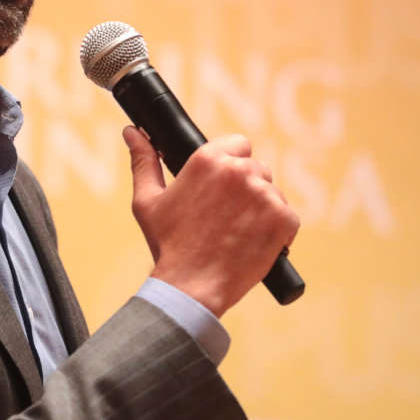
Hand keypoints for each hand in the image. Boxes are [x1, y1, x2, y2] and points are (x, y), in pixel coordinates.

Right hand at [123, 125, 299, 317]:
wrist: (192, 287)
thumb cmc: (168, 244)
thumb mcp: (147, 200)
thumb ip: (143, 161)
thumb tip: (131, 131)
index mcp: (207, 160)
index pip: (237, 143)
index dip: (231, 163)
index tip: (222, 185)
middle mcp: (239, 171)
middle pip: (256, 168)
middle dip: (245, 187)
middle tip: (226, 215)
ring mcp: (265, 195)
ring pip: (272, 192)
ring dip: (261, 207)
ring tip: (237, 231)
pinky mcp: (284, 219)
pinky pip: (287, 215)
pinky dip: (277, 229)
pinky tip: (254, 241)